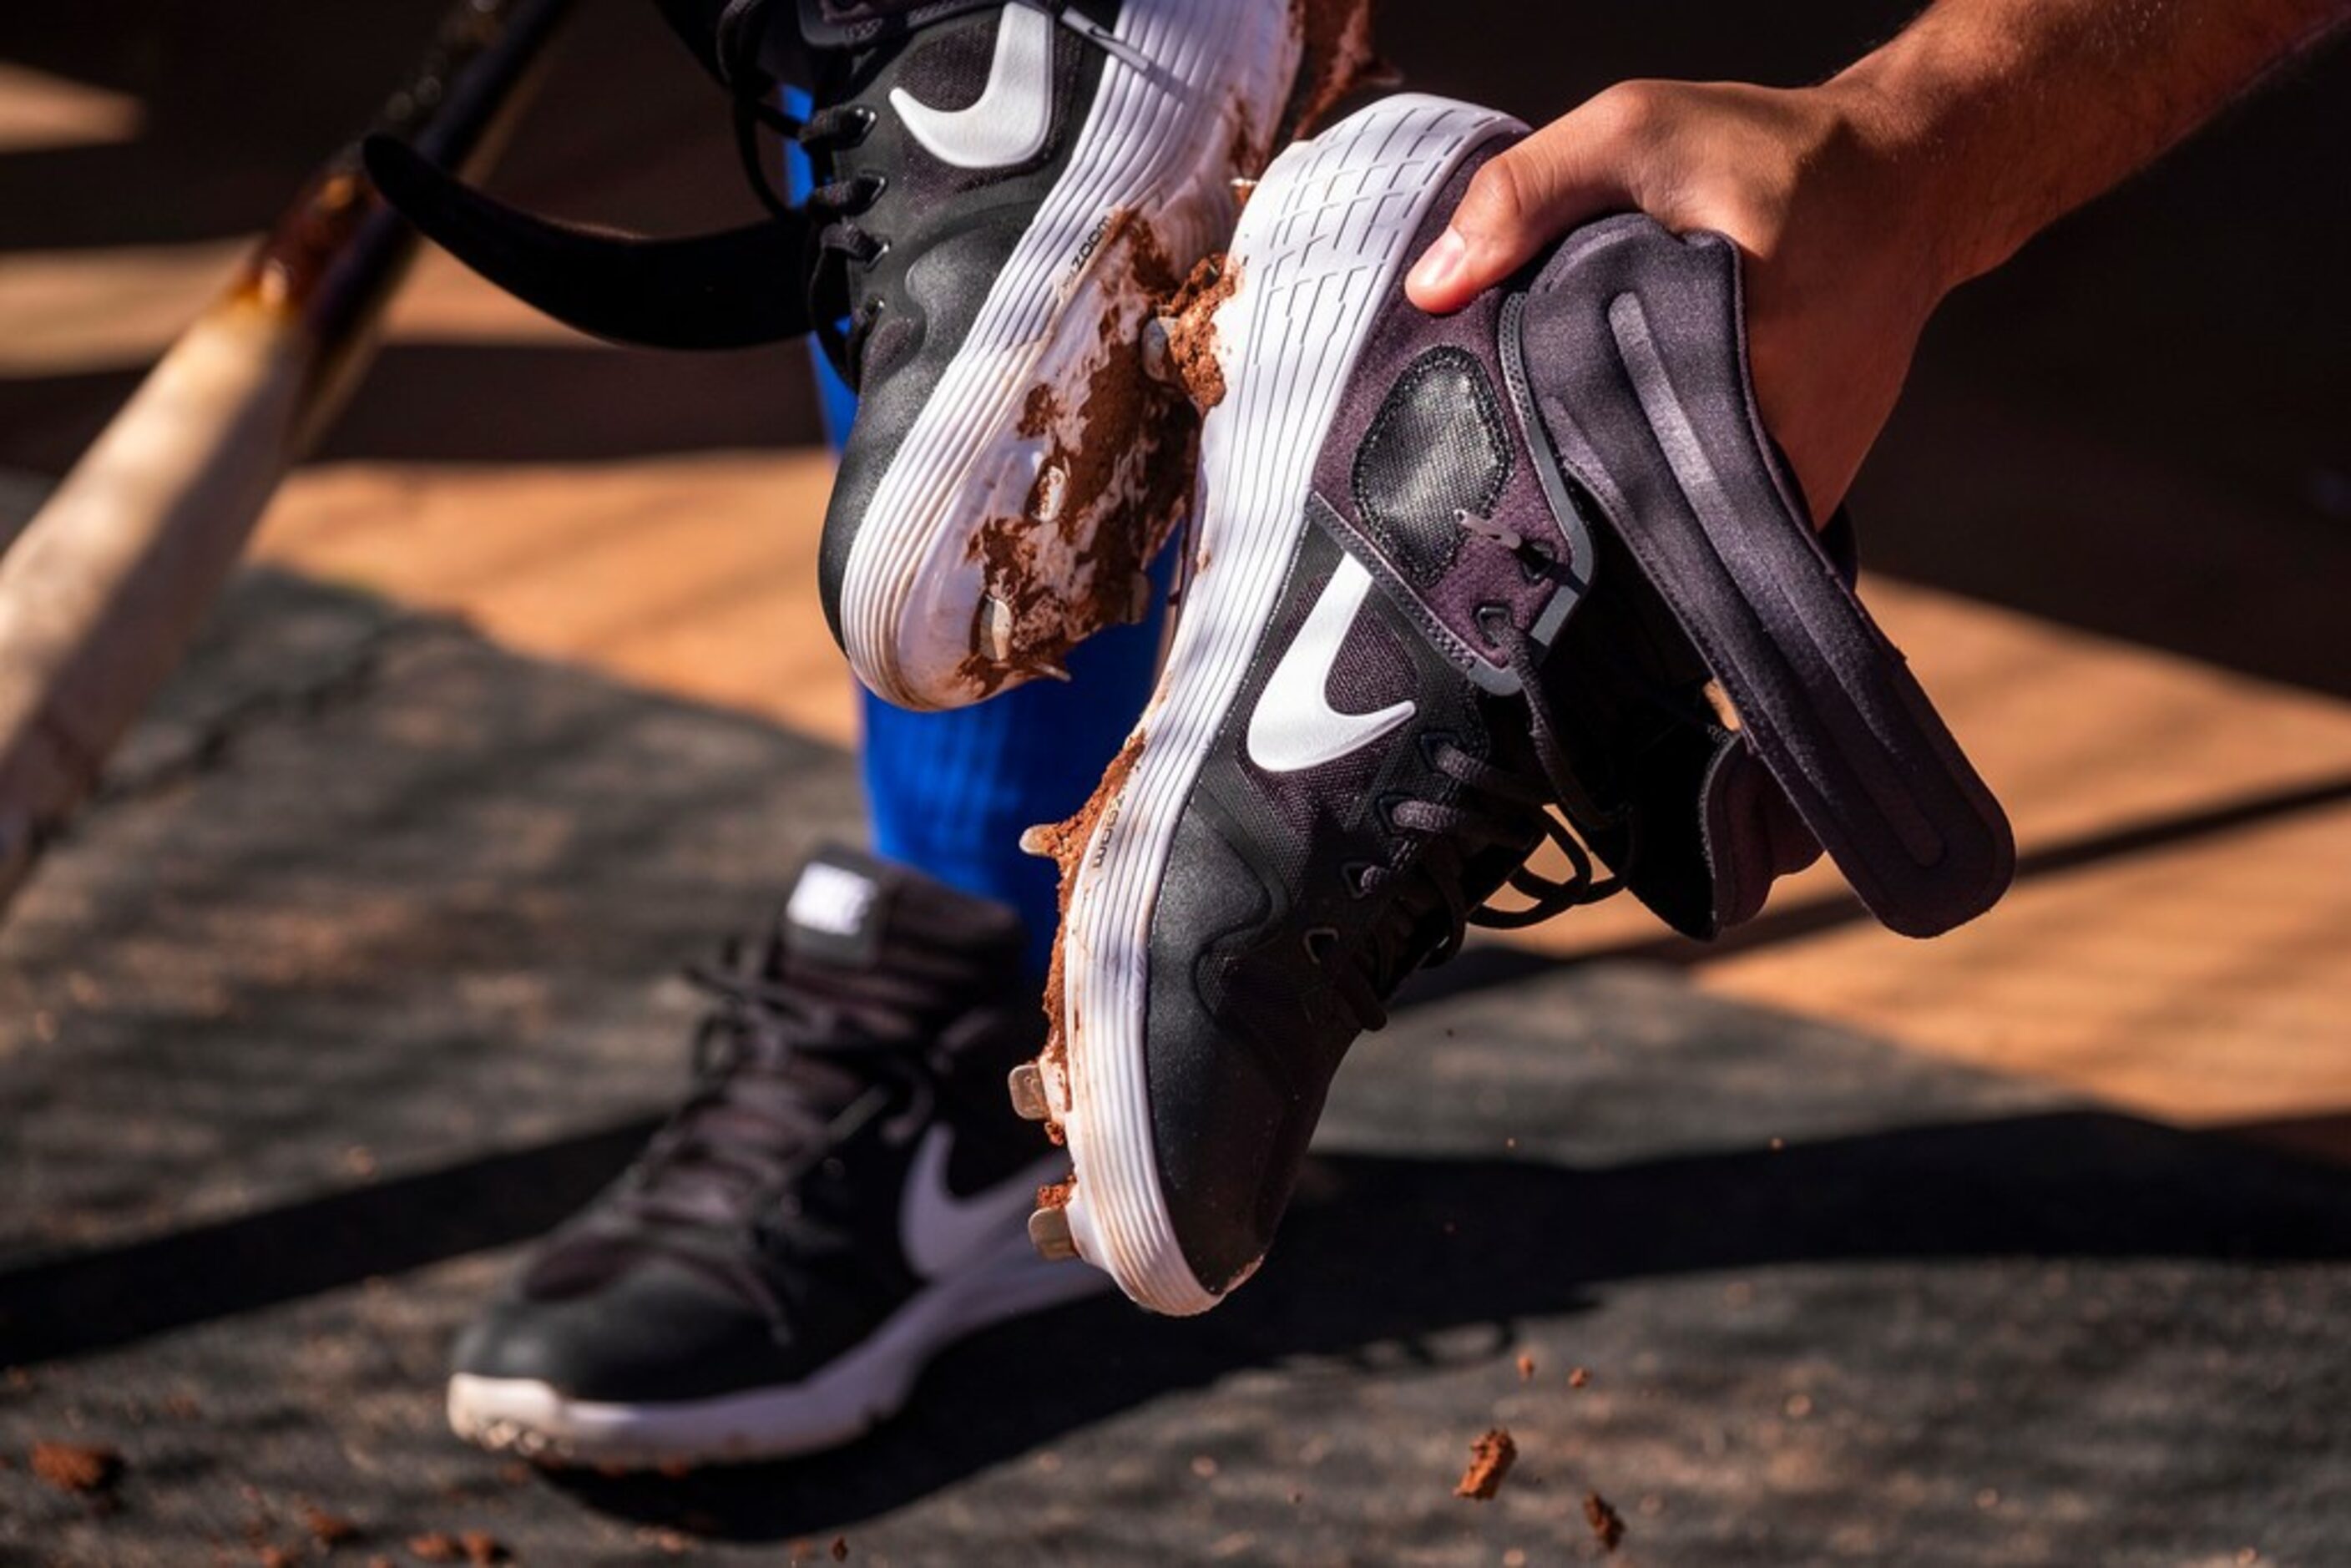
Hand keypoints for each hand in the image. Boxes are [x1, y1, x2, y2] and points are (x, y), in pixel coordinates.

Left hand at [1406, 79, 1949, 521]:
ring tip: (1568, 475)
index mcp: (1725, 356)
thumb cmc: (1776, 153)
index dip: (1533, 459)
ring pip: (1679, 527)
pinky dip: (1673, 497)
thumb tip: (1432, 288)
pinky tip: (1635, 463)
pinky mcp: (1810, 485)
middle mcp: (1772, 438)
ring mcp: (1798, 475)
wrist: (1909, 186)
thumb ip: (1529, 194)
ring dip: (1622, 504)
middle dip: (1568, 490)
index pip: (1602, 452)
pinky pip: (1719, 519)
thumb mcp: (1639, 132)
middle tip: (1511, 473)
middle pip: (1634, 505)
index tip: (1488, 458)